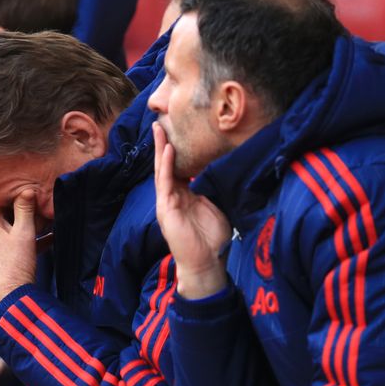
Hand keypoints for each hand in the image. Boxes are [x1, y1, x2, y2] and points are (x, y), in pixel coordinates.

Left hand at [0, 190, 37, 310]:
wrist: (7, 296)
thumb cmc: (15, 264)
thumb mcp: (24, 232)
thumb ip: (25, 209)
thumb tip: (26, 189)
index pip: (5, 202)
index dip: (23, 200)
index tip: (39, 200)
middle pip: (8, 216)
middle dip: (28, 216)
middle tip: (47, 215)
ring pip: (11, 231)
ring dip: (29, 230)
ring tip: (50, 228)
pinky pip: (10, 244)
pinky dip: (25, 243)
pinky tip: (47, 242)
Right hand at [153, 122, 230, 298]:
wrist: (205, 263)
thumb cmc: (212, 239)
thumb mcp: (216, 207)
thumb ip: (215, 189)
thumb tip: (224, 170)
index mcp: (185, 194)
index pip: (179, 166)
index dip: (178, 148)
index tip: (180, 129)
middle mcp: (173, 195)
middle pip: (167, 164)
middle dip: (164, 143)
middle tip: (161, 121)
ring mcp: (167, 201)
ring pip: (162, 169)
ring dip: (161, 149)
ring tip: (159, 129)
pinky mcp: (166, 209)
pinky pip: (165, 183)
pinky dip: (167, 166)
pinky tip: (169, 151)